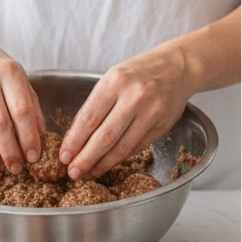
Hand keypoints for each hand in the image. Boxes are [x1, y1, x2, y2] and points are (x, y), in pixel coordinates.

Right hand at [0, 40, 44, 173]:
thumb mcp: (20, 77)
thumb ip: (32, 105)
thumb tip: (42, 136)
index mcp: (9, 71)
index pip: (22, 110)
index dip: (29, 137)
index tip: (34, 156)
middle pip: (0, 124)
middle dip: (11, 151)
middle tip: (20, 167)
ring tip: (6, 163)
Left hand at [59, 43, 191, 180]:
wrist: (177, 68)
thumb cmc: (138, 73)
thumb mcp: (113, 79)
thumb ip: (95, 106)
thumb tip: (74, 141)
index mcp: (116, 81)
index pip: (89, 118)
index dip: (74, 141)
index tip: (63, 156)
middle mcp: (135, 97)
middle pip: (105, 137)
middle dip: (85, 159)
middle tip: (72, 172)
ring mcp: (151, 113)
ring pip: (122, 147)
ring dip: (102, 164)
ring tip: (88, 173)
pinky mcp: (162, 127)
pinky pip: (136, 148)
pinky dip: (119, 158)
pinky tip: (107, 163)